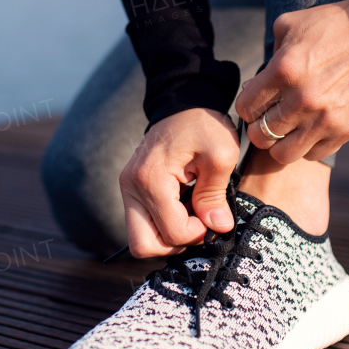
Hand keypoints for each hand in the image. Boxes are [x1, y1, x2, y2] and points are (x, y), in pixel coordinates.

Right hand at [120, 108, 239, 258]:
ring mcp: (127, 189)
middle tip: (198, 222)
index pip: (172, 233)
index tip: (214, 212)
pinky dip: (163, 224)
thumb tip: (218, 228)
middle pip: (144, 245)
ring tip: (192, 213)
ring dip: (169, 236)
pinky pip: (143, 224)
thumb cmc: (204, 125)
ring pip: (141, 239)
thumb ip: (216, 195)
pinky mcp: (131, 190)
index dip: (199, 232)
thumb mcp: (221, 154)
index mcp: (150, 179)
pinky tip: (183, 206)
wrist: (183, 103)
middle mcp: (131, 187)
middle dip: (176, 243)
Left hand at [235, 0, 348, 162]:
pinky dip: (308, 146)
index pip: (246, 107)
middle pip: (260, 135)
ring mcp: (325, 119)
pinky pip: (313, 154)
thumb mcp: (292, 23)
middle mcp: (302, 99)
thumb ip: (270, 52)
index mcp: (284, 70)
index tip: (256, 102)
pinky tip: (311, 129)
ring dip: (281, 143)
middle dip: (260, 126)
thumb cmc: (336, 25)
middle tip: (269, 117)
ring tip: (288, 129)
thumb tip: (255, 83)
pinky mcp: (346, 131)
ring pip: (283, 154)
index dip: (247, 105)